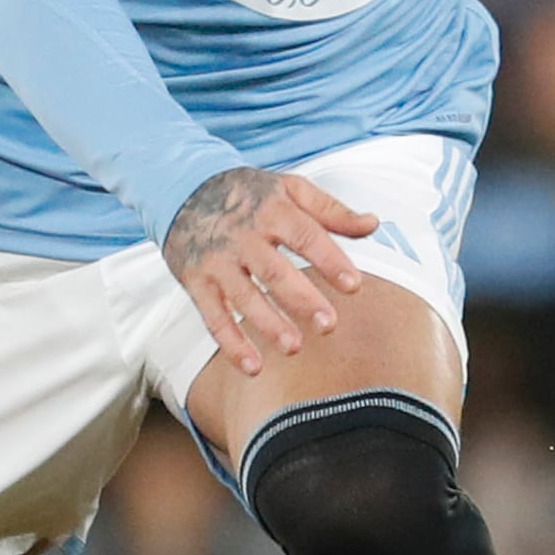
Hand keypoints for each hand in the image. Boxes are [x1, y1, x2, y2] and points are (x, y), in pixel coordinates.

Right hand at [159, 164, 376, 375]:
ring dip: (268, 324)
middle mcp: (242, 235)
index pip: (305, 236)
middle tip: (329, 325)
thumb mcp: (290, 188)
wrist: (182, 187)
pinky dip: (231, 344)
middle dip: (302, 299)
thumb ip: (332, 210)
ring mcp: (216, 260)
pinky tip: (253, 367)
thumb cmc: (248, 193)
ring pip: (244, 297)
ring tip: (294, 347)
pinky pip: (213, 317)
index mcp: (271, 209)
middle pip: (275, 271)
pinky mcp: (195, 281)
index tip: (353, 285)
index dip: (330, 260)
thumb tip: (373, 225)